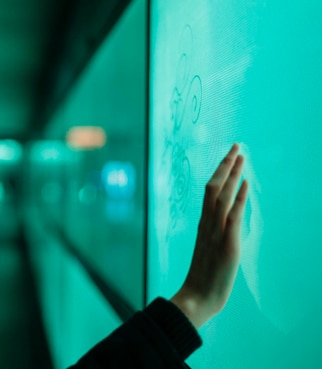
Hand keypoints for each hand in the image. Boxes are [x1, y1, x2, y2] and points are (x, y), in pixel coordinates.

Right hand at [170, 143, 248, 328]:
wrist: (197, 297)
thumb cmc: (204, 277)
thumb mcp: (210, 249)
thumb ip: (214, 233)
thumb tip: (222, 220)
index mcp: (204, 224)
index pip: (210, 191)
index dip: (220, 173)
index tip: (228, 157)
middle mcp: (207, 223)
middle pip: (214, 187)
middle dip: (225, 165)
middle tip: (236, 145)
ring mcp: (216, 232)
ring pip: (222, 196)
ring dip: (232, 174)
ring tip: (241, 156)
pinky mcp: (227, 243)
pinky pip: (232, 216)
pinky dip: (238, 198)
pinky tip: (244, 183)